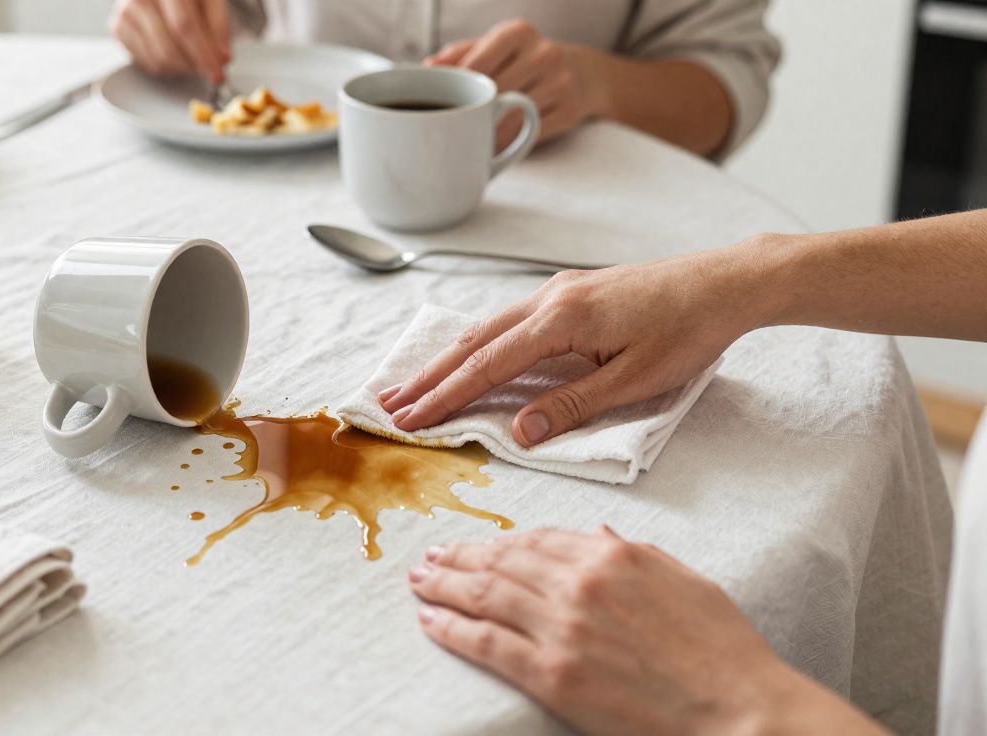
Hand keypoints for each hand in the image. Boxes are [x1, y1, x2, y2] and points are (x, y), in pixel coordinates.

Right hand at [109, 0, 229, 82]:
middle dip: (193, 66)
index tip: (216, 74)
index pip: (183, 26)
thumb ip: (219, 27)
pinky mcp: (117, 26)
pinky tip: (173, 49)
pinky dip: (166, 65)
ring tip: (191, 55)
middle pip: (168, 48)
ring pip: (157, 59)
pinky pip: (146, 62)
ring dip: (181, 67)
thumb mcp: (211, 0)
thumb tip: (221, 59)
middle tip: (208, 67)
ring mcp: (125, 11)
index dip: (202, 54)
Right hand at [378, 242, 772, 445]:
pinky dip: (476, 344)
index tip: (411, 420)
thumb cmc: (689, 331)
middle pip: (472, 342)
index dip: (445, 397)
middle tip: (389, 406)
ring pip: (485, 327)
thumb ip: (573, 406)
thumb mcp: (636, 380)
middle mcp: (548, 298)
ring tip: (413, 386)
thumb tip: (519, 434)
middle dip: (428, 377)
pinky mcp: (568, 292)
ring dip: (446, 359)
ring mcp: (556, 290)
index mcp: (561, 320)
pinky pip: (506, 320)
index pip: (487, 367)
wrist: (725, 282)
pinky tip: (465, 357)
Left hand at [408, 527, 884, 734]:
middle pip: (502, 562)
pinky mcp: (553, 675)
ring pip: (485, 596)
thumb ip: (632, 553)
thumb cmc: (723, 649)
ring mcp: (563, 629)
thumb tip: (596, 532)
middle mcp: (580, 584)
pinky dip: (452, 629)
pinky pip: (487, 644)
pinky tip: (431, 622)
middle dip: (460, 557)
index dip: (499, 541)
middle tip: (429, 556)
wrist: (738, 711)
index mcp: (612, 556)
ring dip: (444, 586)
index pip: (537, 539)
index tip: (475, 543)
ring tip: (420, 581)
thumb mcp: (683, 580)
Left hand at [426, 19, 602, 148]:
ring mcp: (562, 82)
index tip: (441, 107)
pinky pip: (531, 134)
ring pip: (511, 117)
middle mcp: (544, 53)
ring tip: (467, 143)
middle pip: (493, 94)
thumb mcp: (492, 47)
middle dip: (469, 116)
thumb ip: (459, 56)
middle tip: (447, 133)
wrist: (580, 72)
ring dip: (486, 136)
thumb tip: (427, 68)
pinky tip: (494, 148)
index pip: (477, 65)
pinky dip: (509, 145)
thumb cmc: (520, 61)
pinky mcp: (572, 110)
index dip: (456, 89)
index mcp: (518, 32)